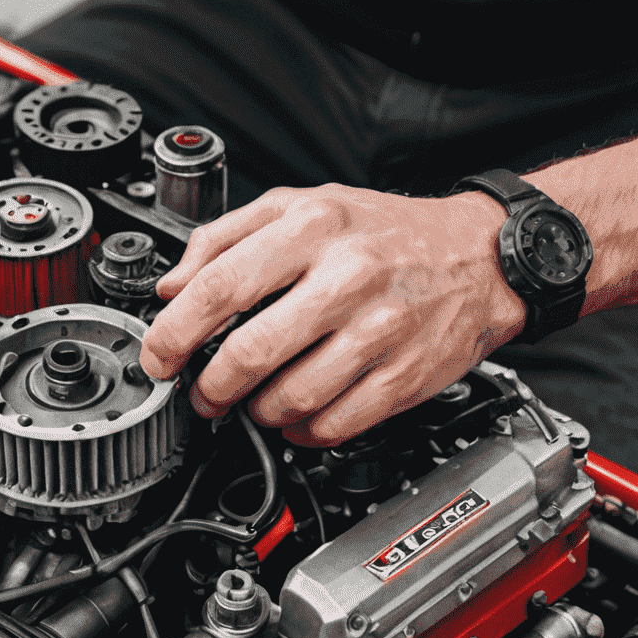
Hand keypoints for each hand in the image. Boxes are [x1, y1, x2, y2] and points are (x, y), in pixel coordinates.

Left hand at [137, 186, 527, 444]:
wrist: (480, 257)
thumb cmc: (384, 232)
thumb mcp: (301, 206)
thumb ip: (225, 237)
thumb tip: (170, 286)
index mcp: (312, 228)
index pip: (220, 286)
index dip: (174, 332)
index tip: (158, 357)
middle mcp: (347, 278)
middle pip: (250, 352)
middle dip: (209, 386)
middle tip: (201, 393)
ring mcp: (379, 331)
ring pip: (289, 398)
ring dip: (255, 412)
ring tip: (251, 401)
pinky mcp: (404, 378)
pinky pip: (333, 424)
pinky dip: (301, 431)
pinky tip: (295, 415)